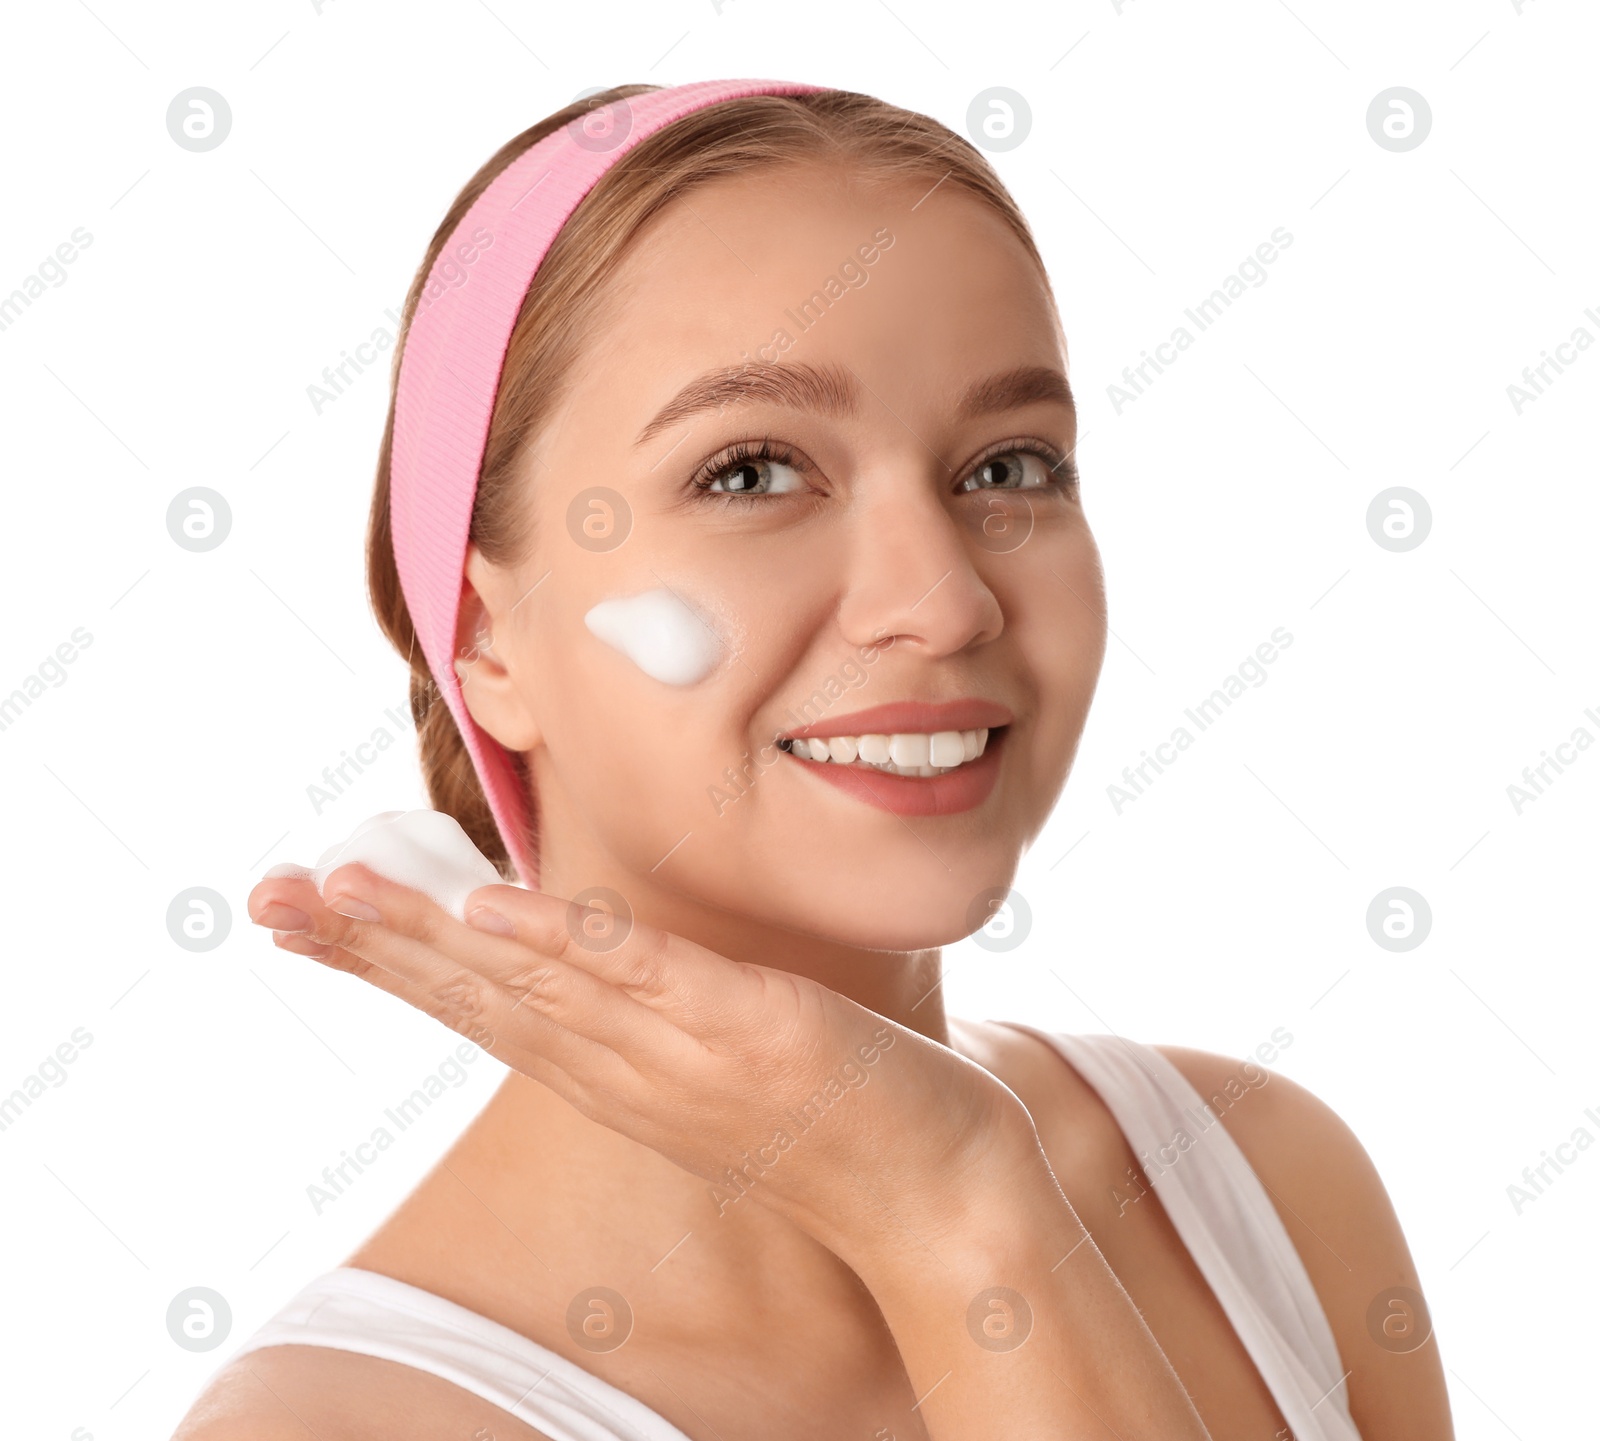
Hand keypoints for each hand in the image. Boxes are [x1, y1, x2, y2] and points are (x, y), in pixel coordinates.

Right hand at [247, 864, 1035, 1262]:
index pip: (474, 1006)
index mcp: (608, 1069)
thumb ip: (645, 1010)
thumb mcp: (710, 1058)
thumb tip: (592, 955)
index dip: (381, 959)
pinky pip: (645, 979)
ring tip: (342, 888)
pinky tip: (494, 910)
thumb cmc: (824, 1115)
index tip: (296, 910)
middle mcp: (624, 1068)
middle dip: (369, 943)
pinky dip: (565, 944)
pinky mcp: (750, 1028)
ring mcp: (681, 1053)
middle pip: (475, 997)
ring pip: (535, 985)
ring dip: (435, 935)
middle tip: (268, 895)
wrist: (939, 1197)